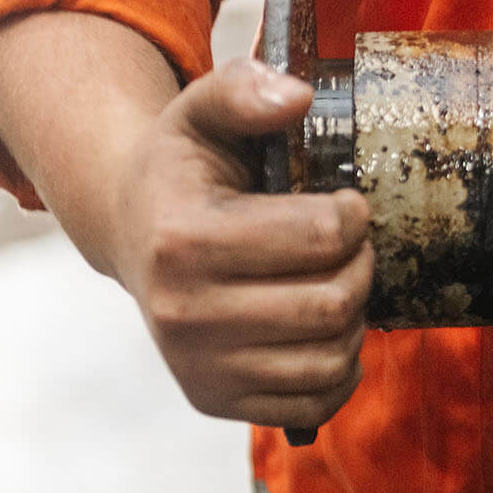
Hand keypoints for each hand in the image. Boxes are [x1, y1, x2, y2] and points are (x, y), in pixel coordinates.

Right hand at [111, 57, 372, 430]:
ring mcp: (197, 366)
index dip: (354, 214)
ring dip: (354, 317)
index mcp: (184, 239)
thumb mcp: (202, 111)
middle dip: (361, 264)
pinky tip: (322, 329)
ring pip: (332, 357)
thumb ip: (246, 89)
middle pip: (333, 302)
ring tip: (333, 282)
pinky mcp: (214, 401)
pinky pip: (316, 402)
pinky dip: (339, 368)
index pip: (324, 236)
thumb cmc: (182, 171)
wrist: (131, 230)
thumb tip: (297, 97)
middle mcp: (182, 314)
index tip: (345, 202)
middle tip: (348, 244)